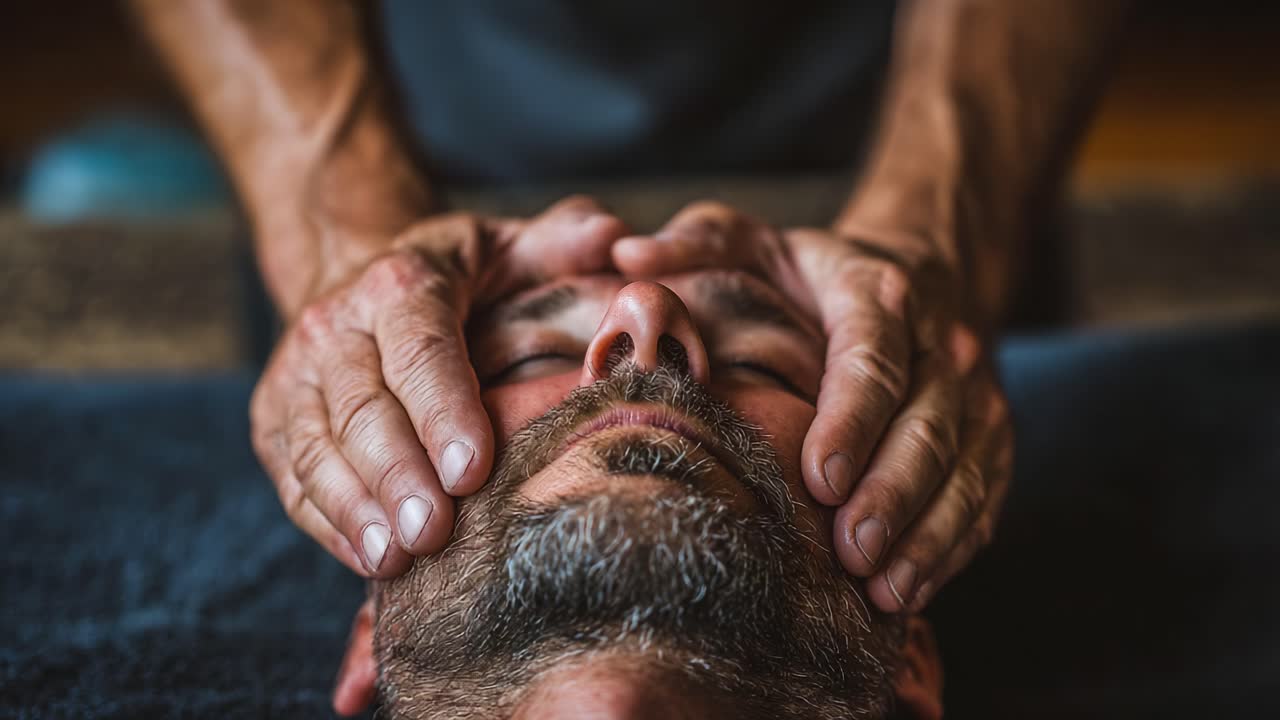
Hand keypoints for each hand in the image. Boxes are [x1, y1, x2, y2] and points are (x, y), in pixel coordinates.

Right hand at [251, 197, 628, 577]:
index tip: (471, 469)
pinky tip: (368, 560)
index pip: (420, 349)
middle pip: (363, 407)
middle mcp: (336, 325)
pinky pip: (294, 477)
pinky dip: (328, 523)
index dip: (442, 409)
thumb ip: (563, 240)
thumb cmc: (456, 276)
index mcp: (400, 283)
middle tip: (434, 533)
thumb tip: (617, 240)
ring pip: (317, 446)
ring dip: (355, 507)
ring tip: (394, 559)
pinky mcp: (274, 419)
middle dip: (397, 475)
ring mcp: (297, 376)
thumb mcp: (507, 244)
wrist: (355, 273)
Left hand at [614, 201, 1012, 611]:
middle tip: (851, 552)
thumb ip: (699, 244)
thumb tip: (629, 252)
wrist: (916, 271)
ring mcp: (973, 394)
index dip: (852, 418)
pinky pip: (984, 496)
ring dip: (927, 532)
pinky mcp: (989, 436)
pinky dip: (950, 546)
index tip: (820, 477)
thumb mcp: (752, 241)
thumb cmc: (808, 272)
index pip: (872, 356)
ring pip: (965, 466)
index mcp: (877, 292)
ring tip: (884, 590)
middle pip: (926, 423)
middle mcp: (940, 342)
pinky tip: (911, 591)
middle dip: (892, 492)